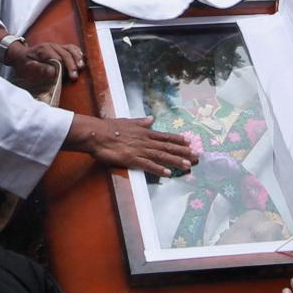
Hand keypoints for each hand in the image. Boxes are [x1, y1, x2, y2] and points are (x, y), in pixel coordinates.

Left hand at [0, 35, 84, 88]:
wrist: (21, 54)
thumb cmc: (24, 63)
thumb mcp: (28, 67)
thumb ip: (40, 69)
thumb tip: (54, 72)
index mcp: (43, 50)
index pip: (57, 58)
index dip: (63, 68)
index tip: (67, 77)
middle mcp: (51, 46)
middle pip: (65, 54)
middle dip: (71, 65)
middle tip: (74, 77)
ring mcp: (56, 46)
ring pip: (70, 49)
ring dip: (77, 58)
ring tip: (81, 67)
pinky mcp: (60, 47)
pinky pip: (71, 47)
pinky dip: (77, 53)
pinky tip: (82, 59)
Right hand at [81, 116, 198, 176]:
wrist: (96, 134)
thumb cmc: (108, 127)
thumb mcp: (127, 121)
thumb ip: (141, 122)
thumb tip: (151, 118)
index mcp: (144, 132)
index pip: (165, 137)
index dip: (178, 140)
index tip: (189, 143)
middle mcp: (145, 141)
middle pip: (167, 147)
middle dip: (183, 152)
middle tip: (196, 156)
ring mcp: (140, 150)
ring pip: (161, 156)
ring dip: (176, 161)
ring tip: (188, 165)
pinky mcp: (132, 159)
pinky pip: (148, 165)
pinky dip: (159, 169)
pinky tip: (168, 173)